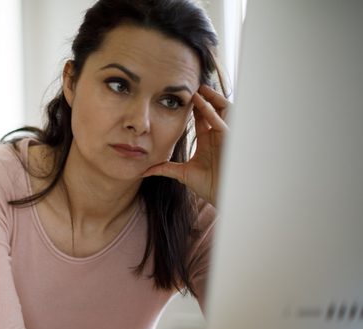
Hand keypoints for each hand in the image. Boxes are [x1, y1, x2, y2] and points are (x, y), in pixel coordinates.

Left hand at [142, 84, 228, 205]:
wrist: (221, 195)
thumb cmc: (209, 185)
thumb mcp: (182, 174)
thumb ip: (165, 169)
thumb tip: (146, 171)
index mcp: (207, 140)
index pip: (201, 118)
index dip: (194, 106)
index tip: (182, 96)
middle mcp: (217, 135)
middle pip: (213, 109)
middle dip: (205, 97)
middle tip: (192, 86)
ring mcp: (224, 136)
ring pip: (220, 110)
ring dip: (210, 98)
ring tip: (198, 87)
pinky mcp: (229, 140)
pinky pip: (219, 120)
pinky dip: (210, 110)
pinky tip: (200, 101)